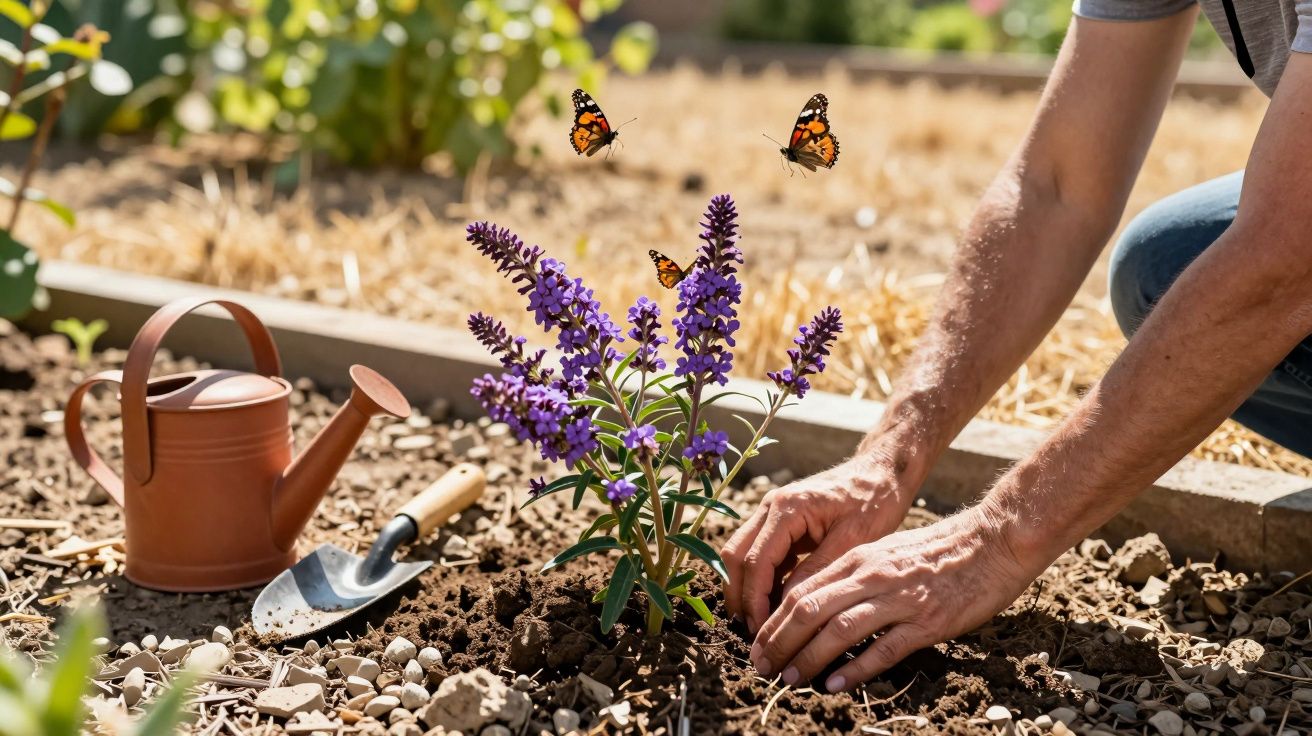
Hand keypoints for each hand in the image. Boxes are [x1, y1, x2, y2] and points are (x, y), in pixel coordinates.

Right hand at [721, 453, 914, 633]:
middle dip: (739, 596)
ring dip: (747, 588)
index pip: (756, 561)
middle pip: (736, 556)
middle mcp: (771, 507)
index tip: (762, 632)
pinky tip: (776, 605)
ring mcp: (773, 513)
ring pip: (743, 554)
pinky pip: (762, 553)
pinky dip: (763, 579)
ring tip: (761, 625)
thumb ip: (817, 570)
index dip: (754, 600)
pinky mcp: (782, 522)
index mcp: (786, 508)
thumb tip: (788, 606)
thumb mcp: (853, 539)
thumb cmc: (874, 500)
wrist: (883, 470)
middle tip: (753, 633)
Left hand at [747, 505, 1033, 691]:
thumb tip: (821, 605)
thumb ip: (856, 575)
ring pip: (839, 628)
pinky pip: (884, 647)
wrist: (994, 541)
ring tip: (788, 678)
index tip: (758, 645)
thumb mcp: (888, 552)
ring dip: (809, 656)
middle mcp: (872, 576)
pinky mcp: (928, 621)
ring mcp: (900, 598)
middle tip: (762, 667)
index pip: (802, 590)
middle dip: (780, 641)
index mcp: (859, 558)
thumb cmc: (940, 550)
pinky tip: (836, 684)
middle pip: (810, 609)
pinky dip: (856, 668)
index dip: (774, 620)